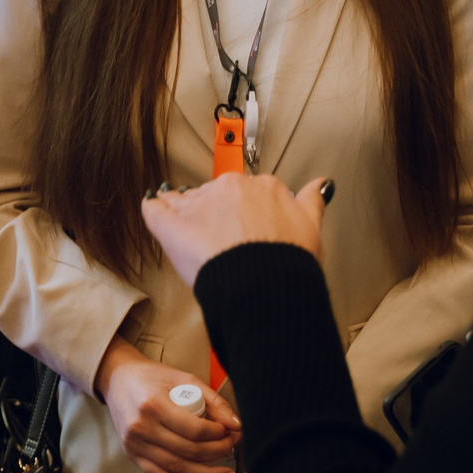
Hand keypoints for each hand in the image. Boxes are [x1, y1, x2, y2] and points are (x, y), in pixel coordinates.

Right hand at [94, 337, 238, 472]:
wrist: (118, 380)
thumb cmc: (153, 377)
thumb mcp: (185, 379)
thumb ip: (213, 401)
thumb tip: (236, 425)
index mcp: (154, 404)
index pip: (194, 430)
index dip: (217, 435)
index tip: (230, 432)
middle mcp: (142, 428)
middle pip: (187, 452)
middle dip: (216, 454)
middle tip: (232, 449)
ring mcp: (135, 445)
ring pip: (176, 469)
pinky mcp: (133, 456)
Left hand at [141, 173, 330, 289]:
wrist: (265, 287)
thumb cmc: (288, 263)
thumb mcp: (311, 227)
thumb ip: (311, 201)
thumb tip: (320, 186)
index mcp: (262, 187)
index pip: (245, 190)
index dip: (240, 208)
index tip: (239, 222)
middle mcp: (230, 188)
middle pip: (214, 193)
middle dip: (213, 212)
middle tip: (216, 238)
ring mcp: (199, 205)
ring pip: (184, 200)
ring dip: (183, 212)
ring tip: (185, 230)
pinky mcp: (172, 225)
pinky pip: (154, 209)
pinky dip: (153, 209)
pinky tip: (152, 209)